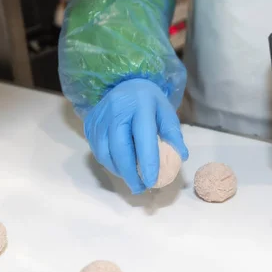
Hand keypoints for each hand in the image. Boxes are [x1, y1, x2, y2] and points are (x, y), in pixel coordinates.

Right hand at [83, 79, 187, 193]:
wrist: (126, 84)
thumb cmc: (150, 102)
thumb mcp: (166, 113)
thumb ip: (173, 134)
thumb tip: (181, 157)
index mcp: (141, 104)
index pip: (143, 137)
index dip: (147, 162)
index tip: (152, 181)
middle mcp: (116, 109)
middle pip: (119, 148)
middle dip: (130, 173)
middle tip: (140, 188)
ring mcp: (100, 116)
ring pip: (105, 152)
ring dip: (118, 170)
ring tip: (131, 180)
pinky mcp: (90, 123)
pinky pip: (97, 150)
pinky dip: (109, 163)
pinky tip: (120, 167)